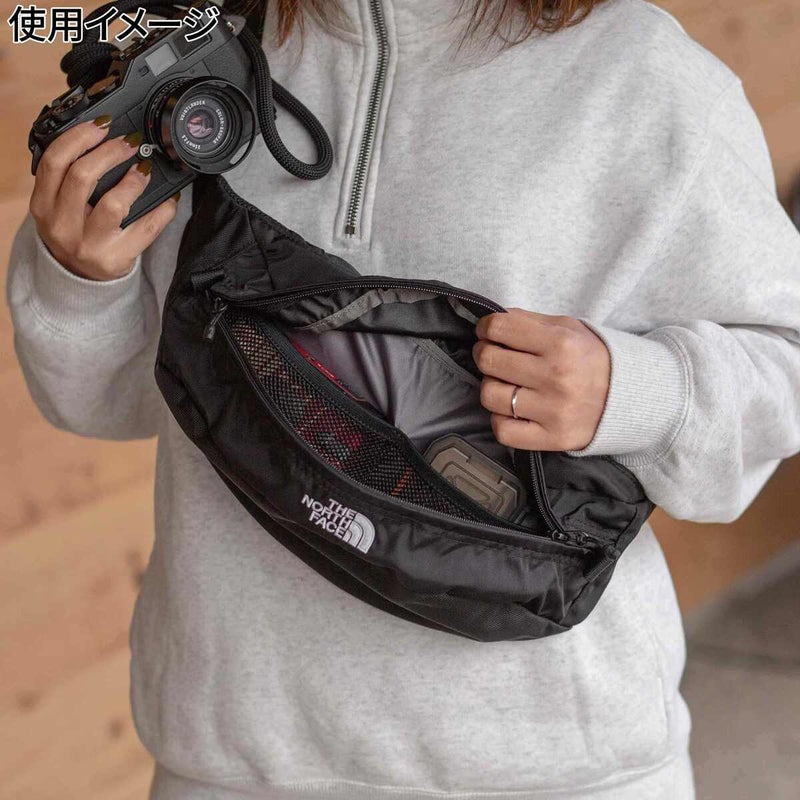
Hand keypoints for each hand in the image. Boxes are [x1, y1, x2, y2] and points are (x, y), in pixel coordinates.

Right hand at [29, 116, 178, 280]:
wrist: (80, 278)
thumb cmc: (75, 231)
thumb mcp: (59, 205)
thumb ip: (68, 176)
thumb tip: (103, 137)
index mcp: (43, 206)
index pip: (55, 162)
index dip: (79, 137)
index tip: (101, 125)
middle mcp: (62, 227)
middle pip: (82, 177)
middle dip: (110, 152)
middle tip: (130, 142)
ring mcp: (90, 246)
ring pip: (114, 203)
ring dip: (134, 180)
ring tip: (145, 168)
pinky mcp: (117, 259)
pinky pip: (147, 228)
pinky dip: (163, 208)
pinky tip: (169, 197)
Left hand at [473, 308, 610, 450]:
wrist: (631, 397)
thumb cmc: (592, 359)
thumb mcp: (569, 328)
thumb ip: (529, 321)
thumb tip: (491, 320)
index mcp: (561, 343)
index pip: (498, 328)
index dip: (486, 328)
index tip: (488, 332)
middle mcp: (556, 376)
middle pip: (489, 361)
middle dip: (485, 355)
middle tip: (495, 357)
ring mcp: (554, 410)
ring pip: (490, 396)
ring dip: (492, 387)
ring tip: (506, 384)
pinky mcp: (552, 438)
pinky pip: (503, 430)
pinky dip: (501, 420)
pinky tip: (513, 411)